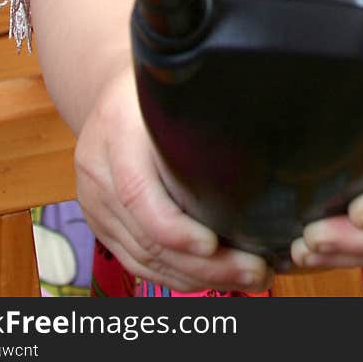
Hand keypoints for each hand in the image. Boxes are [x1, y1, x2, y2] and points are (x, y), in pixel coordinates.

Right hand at [74, 64, 271, 292]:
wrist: (110, 94)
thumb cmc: (156, 86)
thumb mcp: (173, 81)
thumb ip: (203, 103)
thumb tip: (267, 118)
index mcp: (116, 130)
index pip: (136, 192)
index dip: (174, 227)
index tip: (214, 244)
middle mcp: (98, 170)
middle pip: (146, 235)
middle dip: (203, 265)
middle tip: (256, 271)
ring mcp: (95, 201)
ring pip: (144, 256)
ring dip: (197, 277)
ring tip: (248, 279)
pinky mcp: (101, 223)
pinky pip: (137, 261)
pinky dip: (175, 276)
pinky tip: (212, 279)